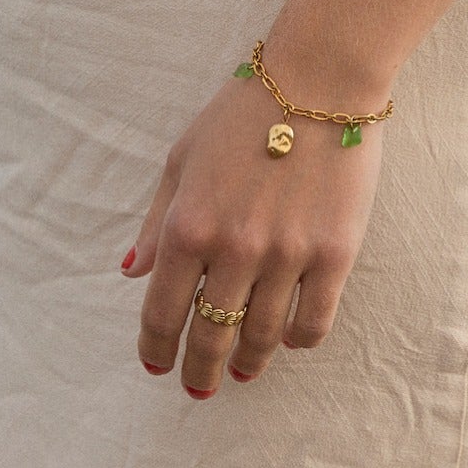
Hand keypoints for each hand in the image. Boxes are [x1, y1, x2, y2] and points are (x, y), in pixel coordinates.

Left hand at [123, 61, 388, 395]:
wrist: (319, 81)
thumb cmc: (242, 113)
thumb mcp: (182, 160)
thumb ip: (158, 222)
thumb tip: (133, 271)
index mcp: (189, 225)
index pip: (161, 311)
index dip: (155, 348)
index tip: (156, 365)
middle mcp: (234, 248)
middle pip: (210, 335)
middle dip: (199, 370)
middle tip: (199, 386)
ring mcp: (287, 255)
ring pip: (261, 336)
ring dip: (247, 362)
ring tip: (243, 370)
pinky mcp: (335, 254)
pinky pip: (313, 322)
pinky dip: (296, 340)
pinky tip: (287, 339)